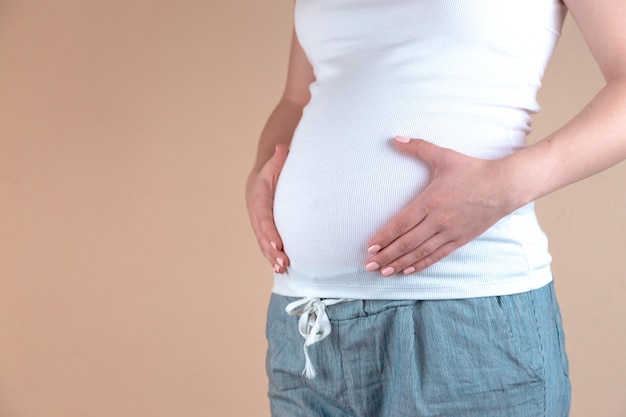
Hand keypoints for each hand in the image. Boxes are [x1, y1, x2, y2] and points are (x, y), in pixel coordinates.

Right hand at [246, 143, 289, 272]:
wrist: (260, 181)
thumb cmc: (271, 172)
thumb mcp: (275, 164)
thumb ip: (279, 158)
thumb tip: (282, 147)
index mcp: (258, 200)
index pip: (264, 218)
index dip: (270, 232)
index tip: (279, 245)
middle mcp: (256, 215)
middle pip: (262, 235)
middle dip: (271, 250)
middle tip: (283, 262)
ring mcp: (258, 224)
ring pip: (263, 243)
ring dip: (272, 257)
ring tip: (282, 268)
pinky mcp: (264, 231)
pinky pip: (266, 245)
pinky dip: (272, 257)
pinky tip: (281, 269)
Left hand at [365, 136, 519, 275]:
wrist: (504, 185)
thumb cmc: (473, 170)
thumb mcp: (444, 156)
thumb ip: (419, 147)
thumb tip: (396, 138)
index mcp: (431, 200)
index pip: (402, 223)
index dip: (385, 237)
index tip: (371, 247)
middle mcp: (439, 219)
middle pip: (407, 242)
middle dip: (386, 255)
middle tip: (369, 265)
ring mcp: (450, 232)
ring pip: (421, 252)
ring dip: (400, 263)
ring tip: (384, 271)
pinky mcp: (461, 239)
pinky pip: (438, 255)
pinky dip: (422, 264)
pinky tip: (409, 270)